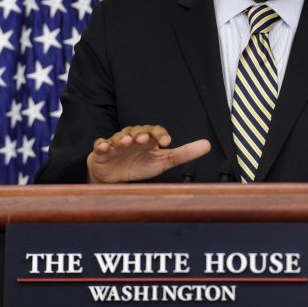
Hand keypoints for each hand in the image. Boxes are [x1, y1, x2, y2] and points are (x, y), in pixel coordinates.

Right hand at [86, 125, 210, 182]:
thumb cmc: (140, 164)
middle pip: (138, 131)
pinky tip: (103, 147)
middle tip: (145, 139)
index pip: (156, 131)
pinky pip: (100, 145)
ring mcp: (117, 144)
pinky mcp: (102, 151)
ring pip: (120, 136)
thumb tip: (208, 145)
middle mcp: (133, 138)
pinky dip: (101, 145)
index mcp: (149, 139)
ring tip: (127, 141)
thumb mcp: (164, 161)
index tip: (167, 142)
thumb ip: (185, 153)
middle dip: (141, 134)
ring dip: (123, 138)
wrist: (114, 175)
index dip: (161, 134)